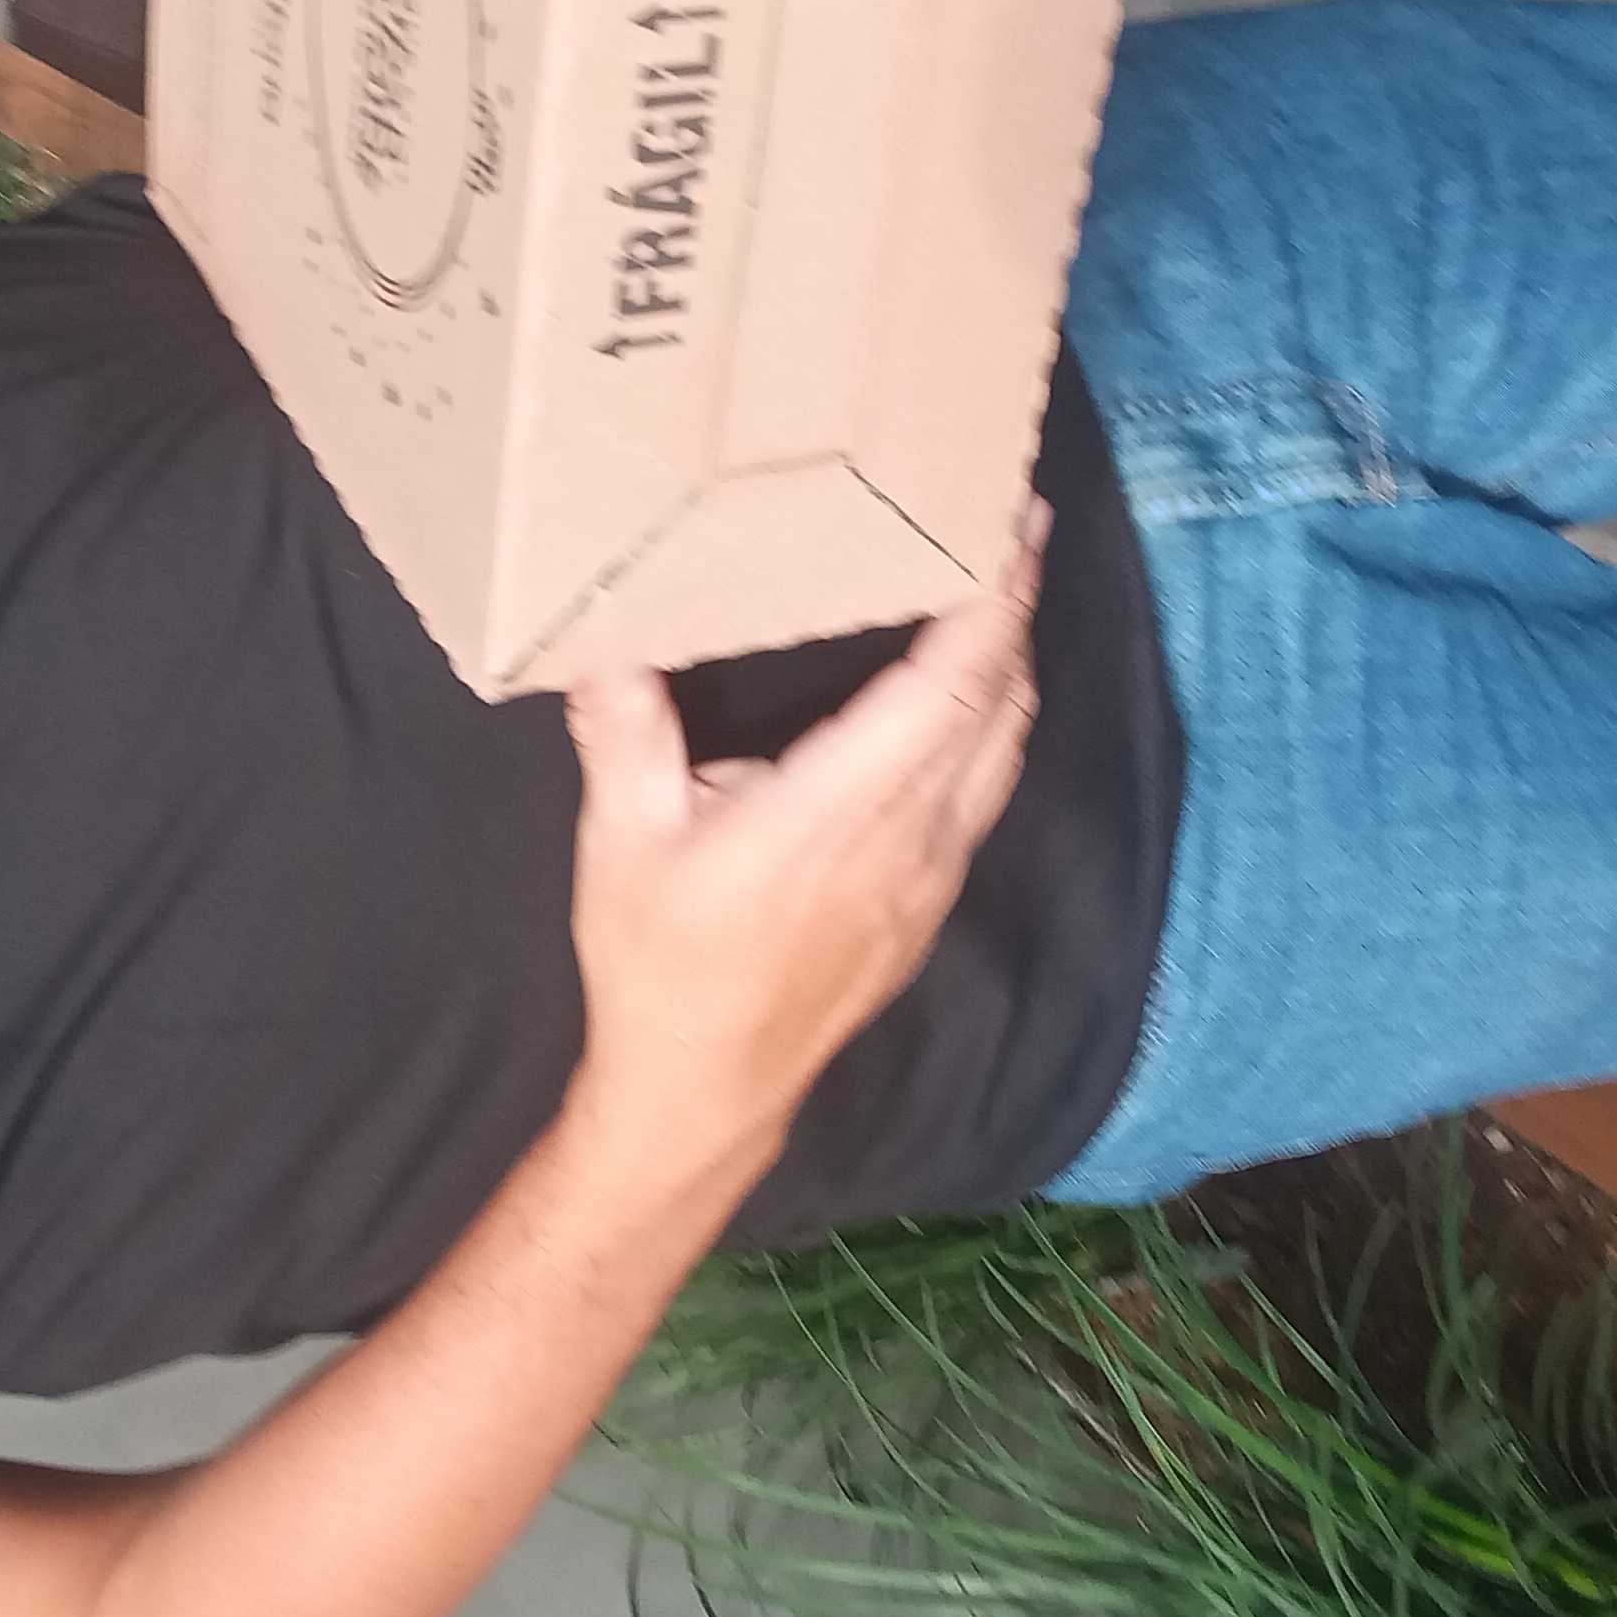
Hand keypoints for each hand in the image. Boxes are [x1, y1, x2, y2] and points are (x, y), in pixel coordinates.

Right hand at [558, 507, 1047, 1196]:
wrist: (704, 1091)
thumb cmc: (658, 966)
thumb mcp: (619, 839)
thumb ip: (622, 727)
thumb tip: (601, 634)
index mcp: (834, 810)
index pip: (948, 686)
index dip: (992, 602)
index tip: (1013, 526)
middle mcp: (905, 839)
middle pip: (997, 703)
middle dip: (1015, 608)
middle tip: (1015, 524)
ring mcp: (929, 876)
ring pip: (1004, 748)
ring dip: (1012, 663)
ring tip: (1003, 589)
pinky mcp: (929, 903)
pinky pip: (987, 792)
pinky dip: (995, 723)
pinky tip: (973, 697)